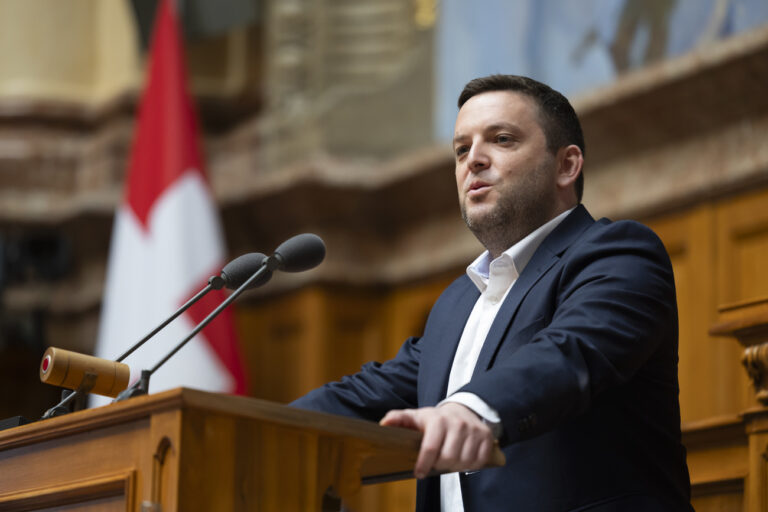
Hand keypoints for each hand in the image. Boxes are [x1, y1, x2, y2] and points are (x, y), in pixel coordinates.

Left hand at [379, 403, 494, 478]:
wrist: (463, 409)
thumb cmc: (435, 419)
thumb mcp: (416, 417)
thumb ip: (398, 419)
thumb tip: (383, 423)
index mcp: (437, 420)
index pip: (430, 447)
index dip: (423, 464)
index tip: (419, 472)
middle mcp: (457, 423)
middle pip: (448, 458)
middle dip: (440, 465)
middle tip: (436, 463)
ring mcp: (473, 430)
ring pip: (464, 461)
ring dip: (455, 466)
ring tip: (449, 460)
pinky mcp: (486, 436)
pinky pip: (479, 460)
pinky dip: (470, 465)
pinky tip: (463, 459)